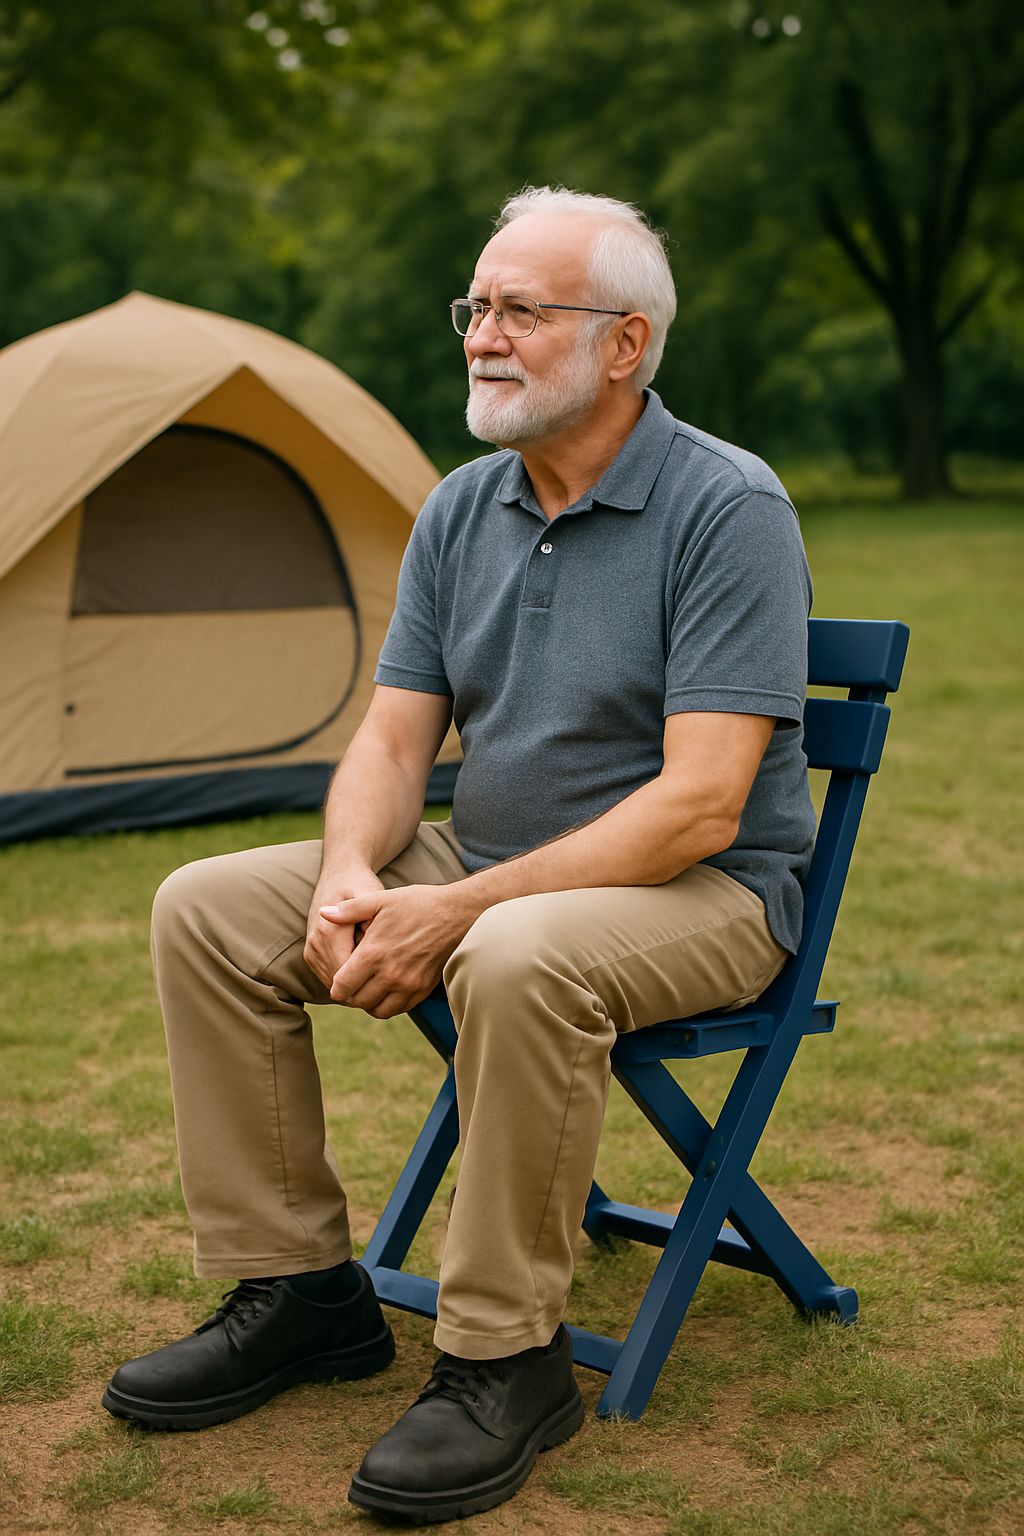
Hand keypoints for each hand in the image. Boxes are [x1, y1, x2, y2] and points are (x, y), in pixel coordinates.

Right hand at [304, 869, 384, 992]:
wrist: (339, 874)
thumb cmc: (360, 884)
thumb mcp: (370, 894)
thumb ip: (370, 916)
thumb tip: (375, 943)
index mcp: (328, 931)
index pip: (349, 973)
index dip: (372, 979)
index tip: (393, 976)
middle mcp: (315, 944)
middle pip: (341, 983)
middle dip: (365, 984)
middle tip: (391, 981)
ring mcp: (311, 951)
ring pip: (334, 984)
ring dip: (356, 983)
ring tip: (379, 973)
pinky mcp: (311, 956)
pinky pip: (330, 978)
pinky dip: (348, 978)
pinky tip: (367, 969)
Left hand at [318, 884, 478, 1018]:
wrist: (456, 913)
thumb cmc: (417, 903)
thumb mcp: (380, 900)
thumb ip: (348, 910)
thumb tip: (323, 914)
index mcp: (374, 953)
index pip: (342, 986)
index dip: (335, 984)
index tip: (337, 976)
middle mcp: (390, 974)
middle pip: (356, 1001)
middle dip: (349, 994)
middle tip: (349, 983)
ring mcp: (408, 985)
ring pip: (377, 1010)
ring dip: (367, 1002)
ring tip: (366, 988)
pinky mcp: (423, 989)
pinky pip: (398, 1009)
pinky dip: (388, 1004)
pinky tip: (386, 989)